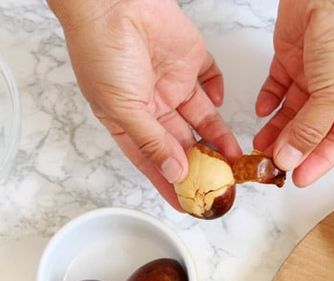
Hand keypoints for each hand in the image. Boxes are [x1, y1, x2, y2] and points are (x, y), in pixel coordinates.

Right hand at [49, 0, 239, 207]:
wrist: (109, 1)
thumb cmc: (101, 51)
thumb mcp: (123, 109)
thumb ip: (152, 143)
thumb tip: (174, 174)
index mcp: (128, 121)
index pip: (154, 162)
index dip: (171, 185)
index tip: (189, 207)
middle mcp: (152, 105)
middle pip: (182, 144)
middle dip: (200, 167)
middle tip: (219, 188)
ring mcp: (172, 82)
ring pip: (201, 119)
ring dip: (217, 140)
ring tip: (232, 161)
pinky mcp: (190, 58)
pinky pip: (210, 80)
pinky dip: (218, 94)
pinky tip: (220, 107)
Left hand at [254, 0, 333, 186]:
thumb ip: (310, 129)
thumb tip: (291, 160)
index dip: (317, 162)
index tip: (296, 179)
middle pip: (311, 129)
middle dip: (291, 148)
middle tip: (270, 165)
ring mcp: (314, 73)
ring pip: (291, 112)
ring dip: (276, 130)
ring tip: (259, 146)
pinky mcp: (292, 57)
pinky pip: (277, 87)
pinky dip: (268, 100)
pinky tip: (261, 113)